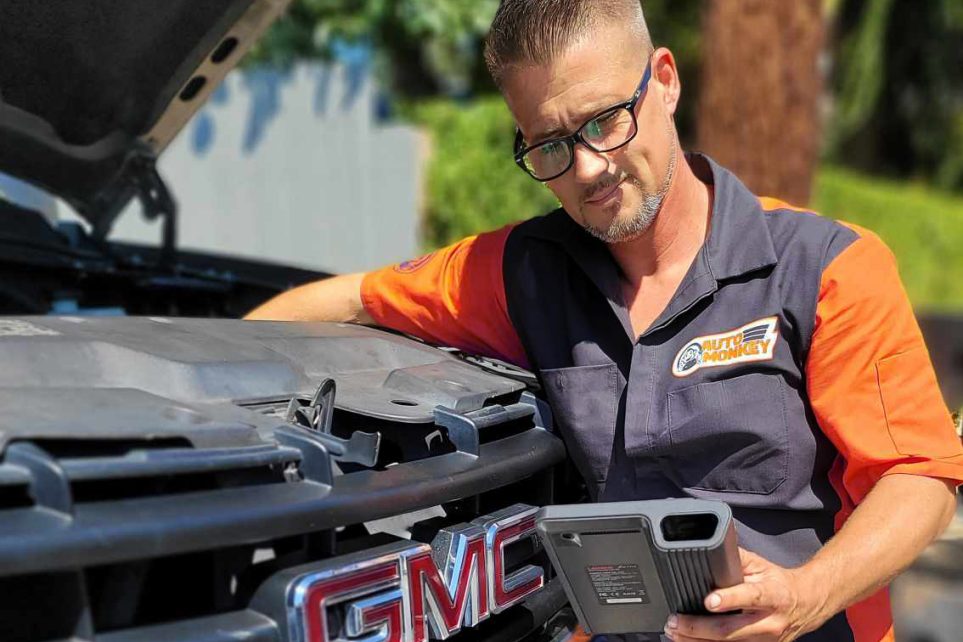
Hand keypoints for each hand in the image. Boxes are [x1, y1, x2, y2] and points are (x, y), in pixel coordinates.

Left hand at [663, 548, 828, 641]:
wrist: (806, 605)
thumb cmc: (779, 583)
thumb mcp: (760, 565)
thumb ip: (736, 557)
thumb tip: (713, 542)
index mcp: (772, 595)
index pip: (750, 597)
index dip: (729, 599)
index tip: (708, 601)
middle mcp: (769, 622)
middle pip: (730, 631)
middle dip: (698, 627)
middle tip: (675, 620)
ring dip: (696, 641)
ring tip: (674, 632)